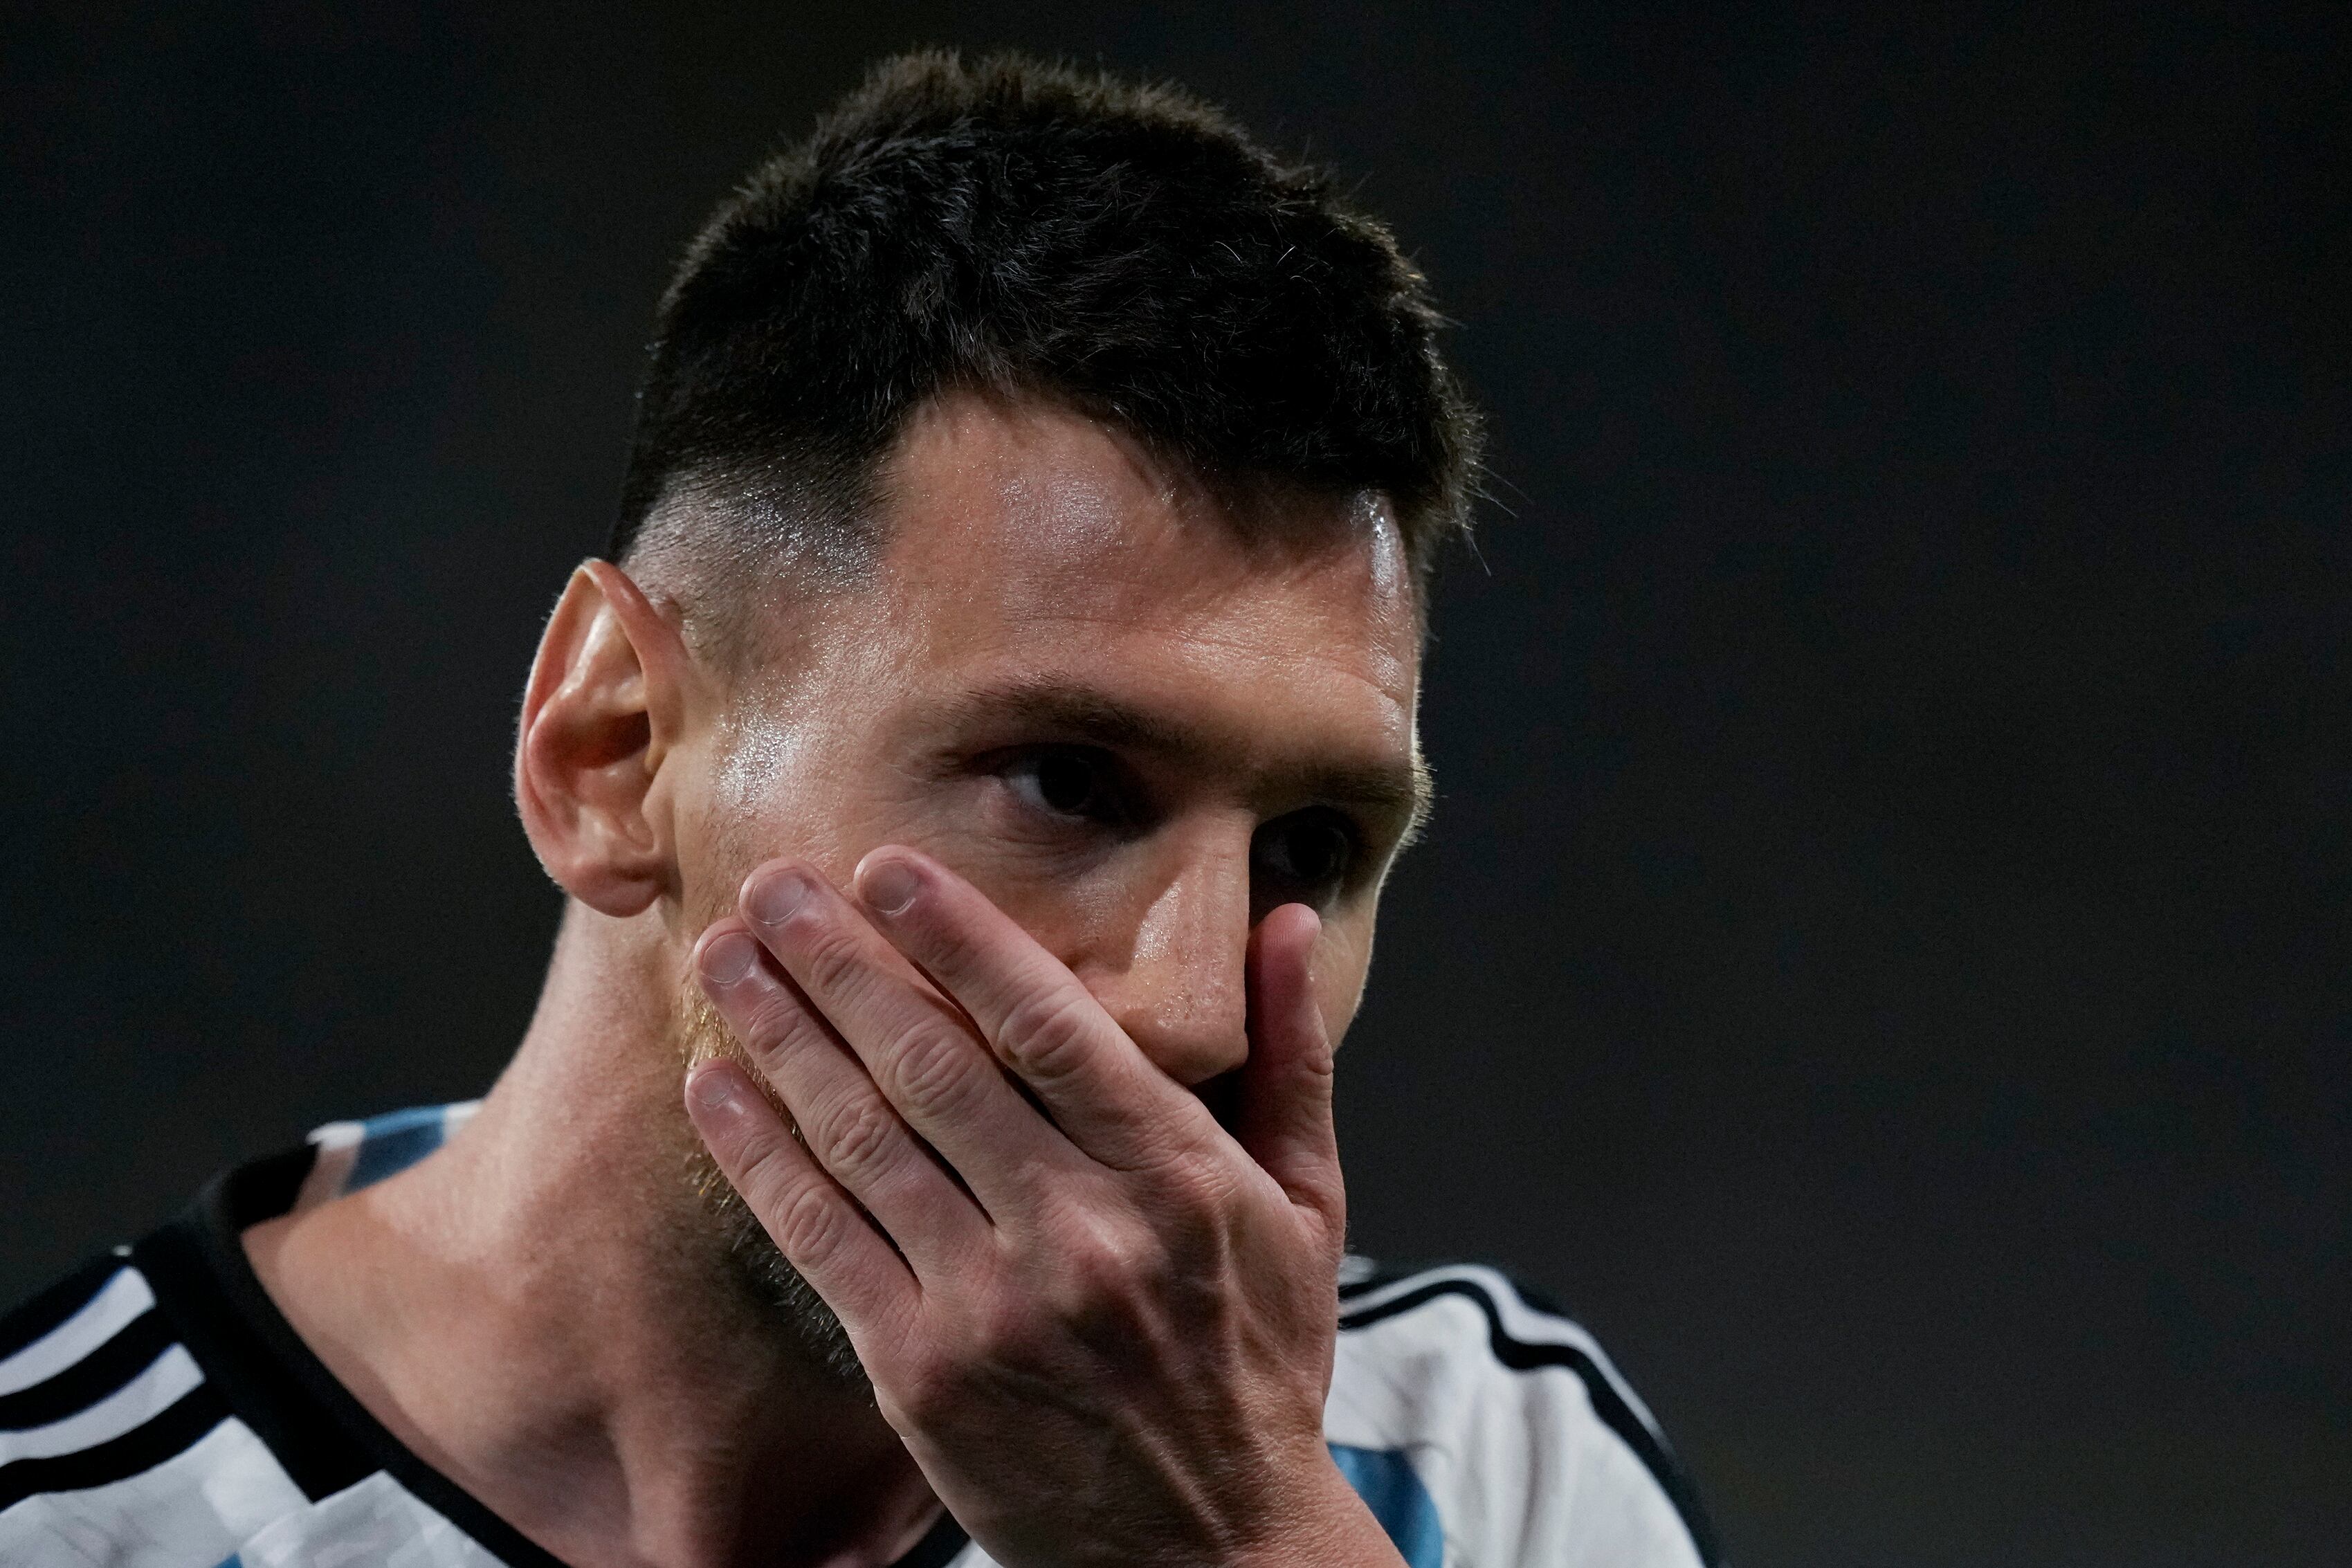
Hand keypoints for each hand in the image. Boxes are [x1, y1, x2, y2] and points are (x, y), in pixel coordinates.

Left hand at [683, 848, 1404, 1567]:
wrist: (1211, 1552)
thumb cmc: (1258, 1366)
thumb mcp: (1306, 1208)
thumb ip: (1289, 1057)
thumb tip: (1286, 918)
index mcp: (1175, 1176)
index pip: (1047, 1025)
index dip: (957, 936)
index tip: (885, 867)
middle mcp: (1079, 1232)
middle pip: (933, 1065)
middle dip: (840, 961)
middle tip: (772, 884)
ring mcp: (991, 1306)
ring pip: (863, 1139)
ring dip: (782, 1036)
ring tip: (727, 958)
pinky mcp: (921, 1374)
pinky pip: (822, 1240)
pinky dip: (763, 1156)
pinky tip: (719, 1089)